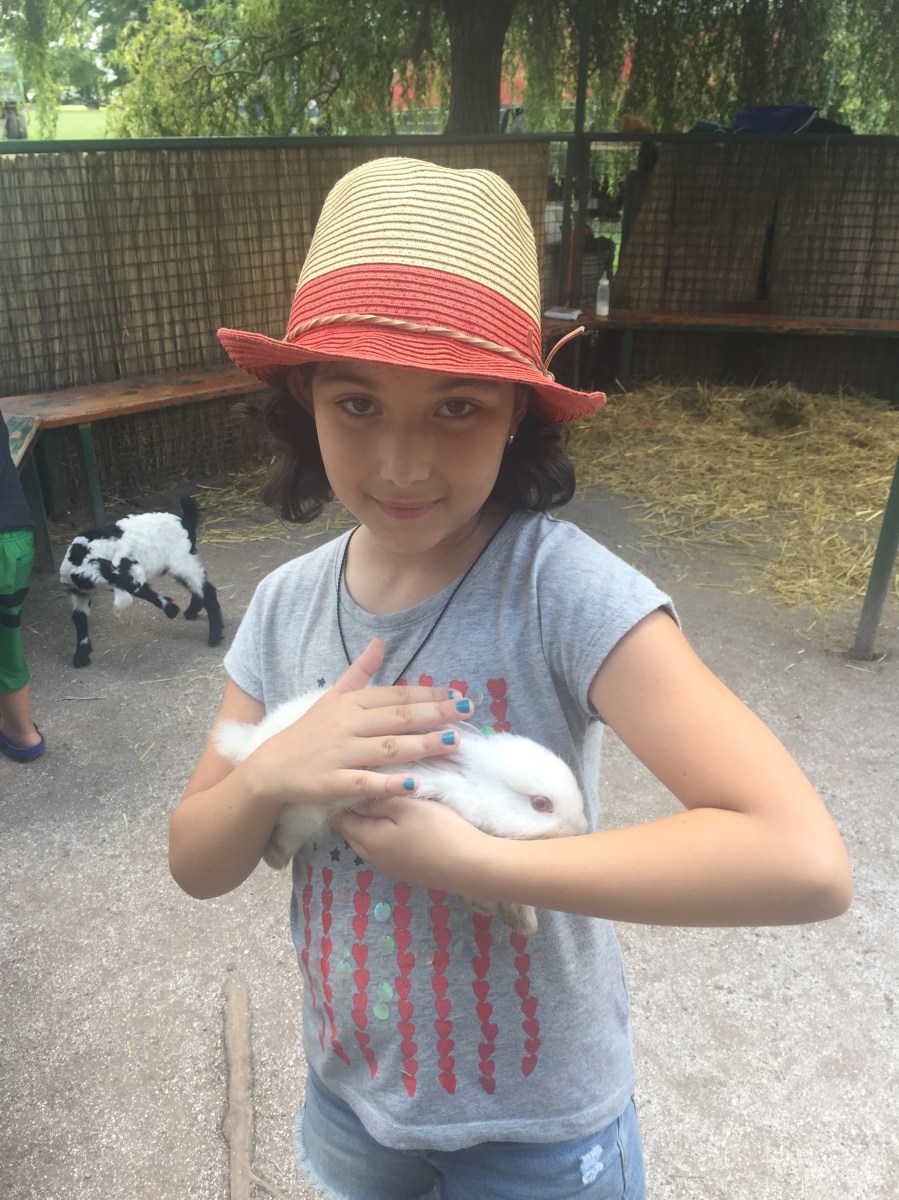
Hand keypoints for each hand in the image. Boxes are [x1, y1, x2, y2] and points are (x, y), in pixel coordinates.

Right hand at [246, 637, 471, 809]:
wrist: (270, 768)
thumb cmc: (307, 732)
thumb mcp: (332, 697)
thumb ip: (358, 672)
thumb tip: (379, 642)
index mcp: (350, 704)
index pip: (395, 696)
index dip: (427, 694)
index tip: (457, 694)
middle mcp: (347, 726)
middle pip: (398, 718)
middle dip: (435, 713)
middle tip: (468, 711)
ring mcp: (340, 754)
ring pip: (387, 748)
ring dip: (423, 744)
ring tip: (454, 742)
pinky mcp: (332, 783)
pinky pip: (365, 782)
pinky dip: (389, 783)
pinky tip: (415, 784)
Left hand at [329, 794, 495, 891]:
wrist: (471, 865)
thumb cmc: (437, 829)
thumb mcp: (404, 806)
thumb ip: (375, 801)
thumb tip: (351, 799)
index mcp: (369, 840)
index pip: (341, 819)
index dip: (341, 800)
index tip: (347, 782)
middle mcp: (374, 858)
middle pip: (353, 832)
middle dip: (353, 813)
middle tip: (361, 789)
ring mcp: (391, 868)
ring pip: (368, 842)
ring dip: (369, 825)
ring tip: (379, 804)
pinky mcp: (407, 872)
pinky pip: (384, 850)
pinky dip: (383, 836)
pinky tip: (397, 826)